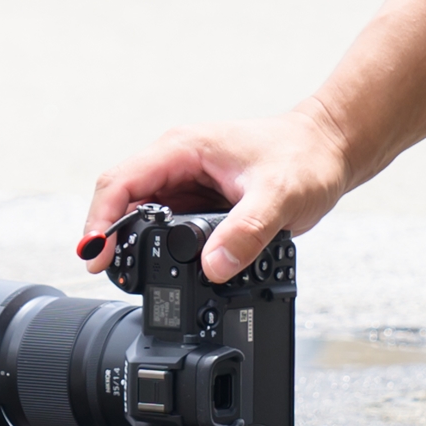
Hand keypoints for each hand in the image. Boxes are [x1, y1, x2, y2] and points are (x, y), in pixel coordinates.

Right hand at [80, 108, 356, 283]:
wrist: (330, 150)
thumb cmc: (306, 158)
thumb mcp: (279, 196)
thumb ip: (246, 232)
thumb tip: (213, 267)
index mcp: (182, 149)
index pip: (120, 181)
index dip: (101, 219)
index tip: (96, 253)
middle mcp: (177, 162)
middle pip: (121, 199)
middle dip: (110, 236)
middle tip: (109, 273)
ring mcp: (186, 181)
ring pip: (141, 213)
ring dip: (133, 242)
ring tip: (130, 276)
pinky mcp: (199, 199)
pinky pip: (166, 224)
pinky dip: (158, 246)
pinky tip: (160, 268)